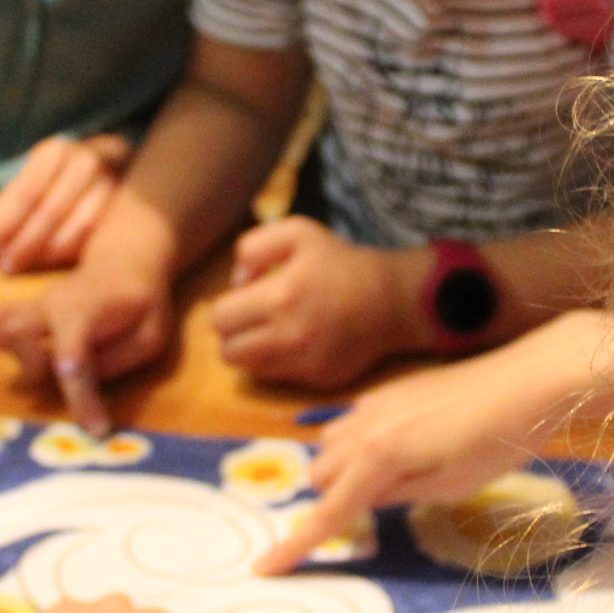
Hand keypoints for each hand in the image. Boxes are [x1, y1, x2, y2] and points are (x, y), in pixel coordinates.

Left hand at [0, 134, 131, 273]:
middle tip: (2, 267)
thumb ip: (5, 213)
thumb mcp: (29, 184)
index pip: (26, 192)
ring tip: (21, 269)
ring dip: (45, 253)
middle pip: (50, 210)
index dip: (4, 223)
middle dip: (23, 243)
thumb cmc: (57, 182)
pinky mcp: (126, 208)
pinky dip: (68, 254)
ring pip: (76, 226)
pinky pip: (95, 237)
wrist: (112, 167)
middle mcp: (85, 163)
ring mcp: (110, 184)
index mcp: (55, 153)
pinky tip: (49, 265)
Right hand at [0, 251, 175, 435]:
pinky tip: (27, 354)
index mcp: (84, 313)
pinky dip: (4, 344)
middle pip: (14, 335)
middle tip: (63, 380)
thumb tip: (87, 378)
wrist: (126, 260)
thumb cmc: (142, 302)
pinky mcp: (27, 310)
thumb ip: (121, 358)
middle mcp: (50, 306)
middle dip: (32, 369)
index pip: (72, 359)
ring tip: (43, 367)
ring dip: (15, 357)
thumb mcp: (151, 333)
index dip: (81, 399)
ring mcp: (35, 306)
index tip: (97, 429)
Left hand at [208, 218, 421, 390]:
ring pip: (249, 369)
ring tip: (270, 332)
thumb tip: (236, 283)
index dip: (227, 307)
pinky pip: (278, 378)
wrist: (392, 299)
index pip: (221, 318)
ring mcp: (304, 363)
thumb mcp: (298, 232)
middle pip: (228, 351)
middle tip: (252, 319)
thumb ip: (254, 247)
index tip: (245, 299)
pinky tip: (297, 343)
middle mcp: (288, 336)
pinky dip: (279, 363)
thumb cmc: (342, 263)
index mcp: (279, 296)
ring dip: (252, 351)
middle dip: (233, 334)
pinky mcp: (318, 380)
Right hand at [259, 341, 578, 573]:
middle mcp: (364, 426)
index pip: (329, 512)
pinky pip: (351, 422)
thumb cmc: (497, 442)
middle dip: (332, 500)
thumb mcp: (451, 485)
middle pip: (319, 476)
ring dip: (342, 469)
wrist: (527, 379)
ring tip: (389, 480)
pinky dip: (358, 443)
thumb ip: (399, 496)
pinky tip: (399, 447)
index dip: (297, 545)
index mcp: (378, 456)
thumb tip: (364, 502)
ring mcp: (375, 403)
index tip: (263, 569)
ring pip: (329, 445)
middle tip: (375, 512)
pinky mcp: (391, 390)